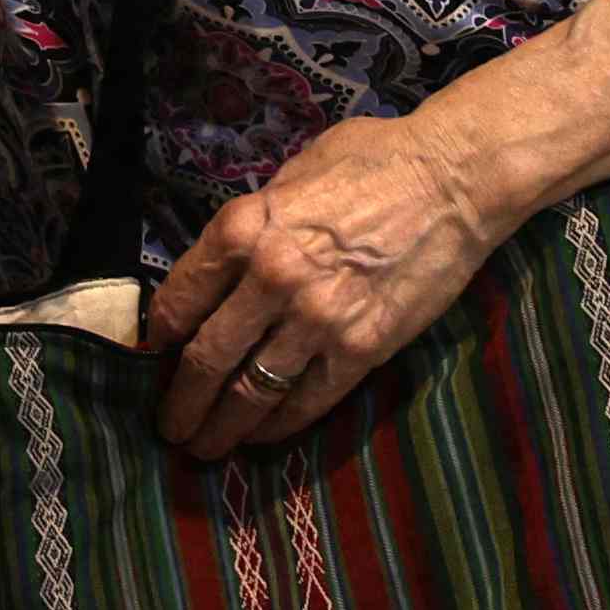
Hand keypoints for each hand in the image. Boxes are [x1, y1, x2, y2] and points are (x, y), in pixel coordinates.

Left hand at [141, 111, 500, 459]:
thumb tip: (222, 270)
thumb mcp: (290, 178)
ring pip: (250, 392)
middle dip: (180, 402)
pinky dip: (277, 426)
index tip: (155, 359)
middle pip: (206, 359)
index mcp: (243, 228)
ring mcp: (315, 319)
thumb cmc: (374, 162)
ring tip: (207, 447)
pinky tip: (262, 435)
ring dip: (221, 428)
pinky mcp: (360, 349)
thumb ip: (253, 226)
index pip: (179, 301)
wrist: (455, 180)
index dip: (160, 340)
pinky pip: (306, 402)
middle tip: (170, 426)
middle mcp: (270, 278)